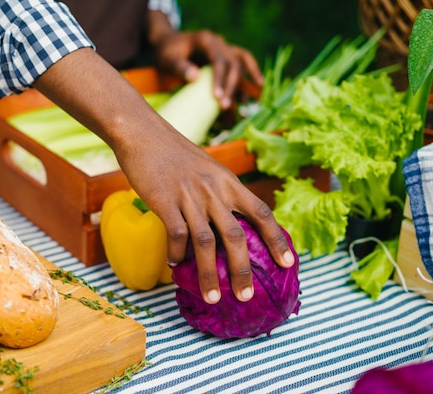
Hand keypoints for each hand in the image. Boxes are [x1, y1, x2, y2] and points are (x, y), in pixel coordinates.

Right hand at [34, 49, 292, 304]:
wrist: (144, 134)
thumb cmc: (175, 154)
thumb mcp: (208, 169)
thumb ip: (220, 193)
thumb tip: (227, 225)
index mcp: (228, 182)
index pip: (260, 212)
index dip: (276, 239)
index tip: (288, 263)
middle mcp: (214, 190)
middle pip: (236, 236)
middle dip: (242, 270)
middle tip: (246, 296)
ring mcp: (189, 196)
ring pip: (206, 242)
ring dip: (210, 274)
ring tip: (213, 298)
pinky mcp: (165, 201)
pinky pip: (176, 235)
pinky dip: (177, 255)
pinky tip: (176, 266)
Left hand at [147, 12, 263, 109]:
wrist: (168, 43)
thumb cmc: (166, 51)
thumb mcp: (167, 59)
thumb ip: (180, 67)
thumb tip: (195, 77)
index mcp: (206, 40)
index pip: (218, 60)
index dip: (220, 79)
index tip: (217, 97)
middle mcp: (219, 42)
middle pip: (232, 64)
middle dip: (230, 86)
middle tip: (224, 107)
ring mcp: (224, 48)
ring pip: (242, 62)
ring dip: (244, 81)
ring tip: (243, 102)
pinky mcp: (226, 56)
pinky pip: (243, 62)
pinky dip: (251, 72)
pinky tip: (257, 86)